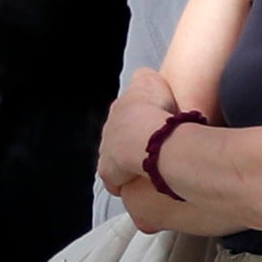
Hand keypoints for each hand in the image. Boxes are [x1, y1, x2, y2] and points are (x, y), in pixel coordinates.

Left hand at [96, 65, 175, 195]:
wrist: (151, 138)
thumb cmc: (155, 111)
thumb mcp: (150, 80)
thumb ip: (144, 78)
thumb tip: (143, 77)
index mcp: (120, 109)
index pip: (125, 116)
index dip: (139, 122)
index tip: (152, 127)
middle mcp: (109, 130)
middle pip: (119, 138)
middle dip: (132, 144)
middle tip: (153, 149)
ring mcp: (106, 152)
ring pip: (116, 160)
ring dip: (129, 163)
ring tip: (149, 167)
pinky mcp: (108, 173)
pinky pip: (117, 182)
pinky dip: (127, 183)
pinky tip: (142, 183)